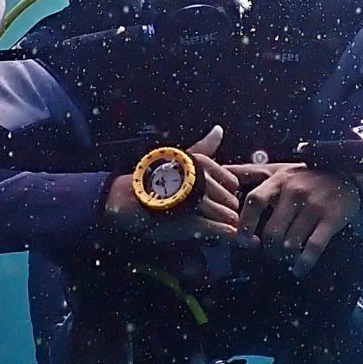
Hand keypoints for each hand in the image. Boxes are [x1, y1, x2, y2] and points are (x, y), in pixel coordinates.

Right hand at [104, 127, 241, 241]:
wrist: (129, 200)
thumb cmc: (155, 180)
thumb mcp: (181, 160)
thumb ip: (204, 147)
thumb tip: (218, 130)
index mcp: (201, 165)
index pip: (232, 182)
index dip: (225, 191)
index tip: (214, 195)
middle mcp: (202, 182)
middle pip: (231, 200)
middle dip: (225, 208)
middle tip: (212, 212)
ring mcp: (197, 204)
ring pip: (228, 215)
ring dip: (223, 222)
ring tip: (212, 222)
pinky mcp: (191, 223)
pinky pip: (219, 229)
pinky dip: (223, 232)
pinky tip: (222, 233)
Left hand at [233, 162, 360, 274]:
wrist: (349, 174)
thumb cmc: (307, 176)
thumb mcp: (279, 170)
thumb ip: (250, 172)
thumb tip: (222, 172)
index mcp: (279, 180)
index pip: (255, 201)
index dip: (245, 224)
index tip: (242, 240)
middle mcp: (295, 191)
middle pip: (271, 231)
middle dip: (268, 248)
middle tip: (271, 252)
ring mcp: (314, 205)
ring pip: (290, 242)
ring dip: (285, 255)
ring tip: (286, 256)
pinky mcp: (331, 219)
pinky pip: (313, 247)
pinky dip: (304, 263)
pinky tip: (299, 269)